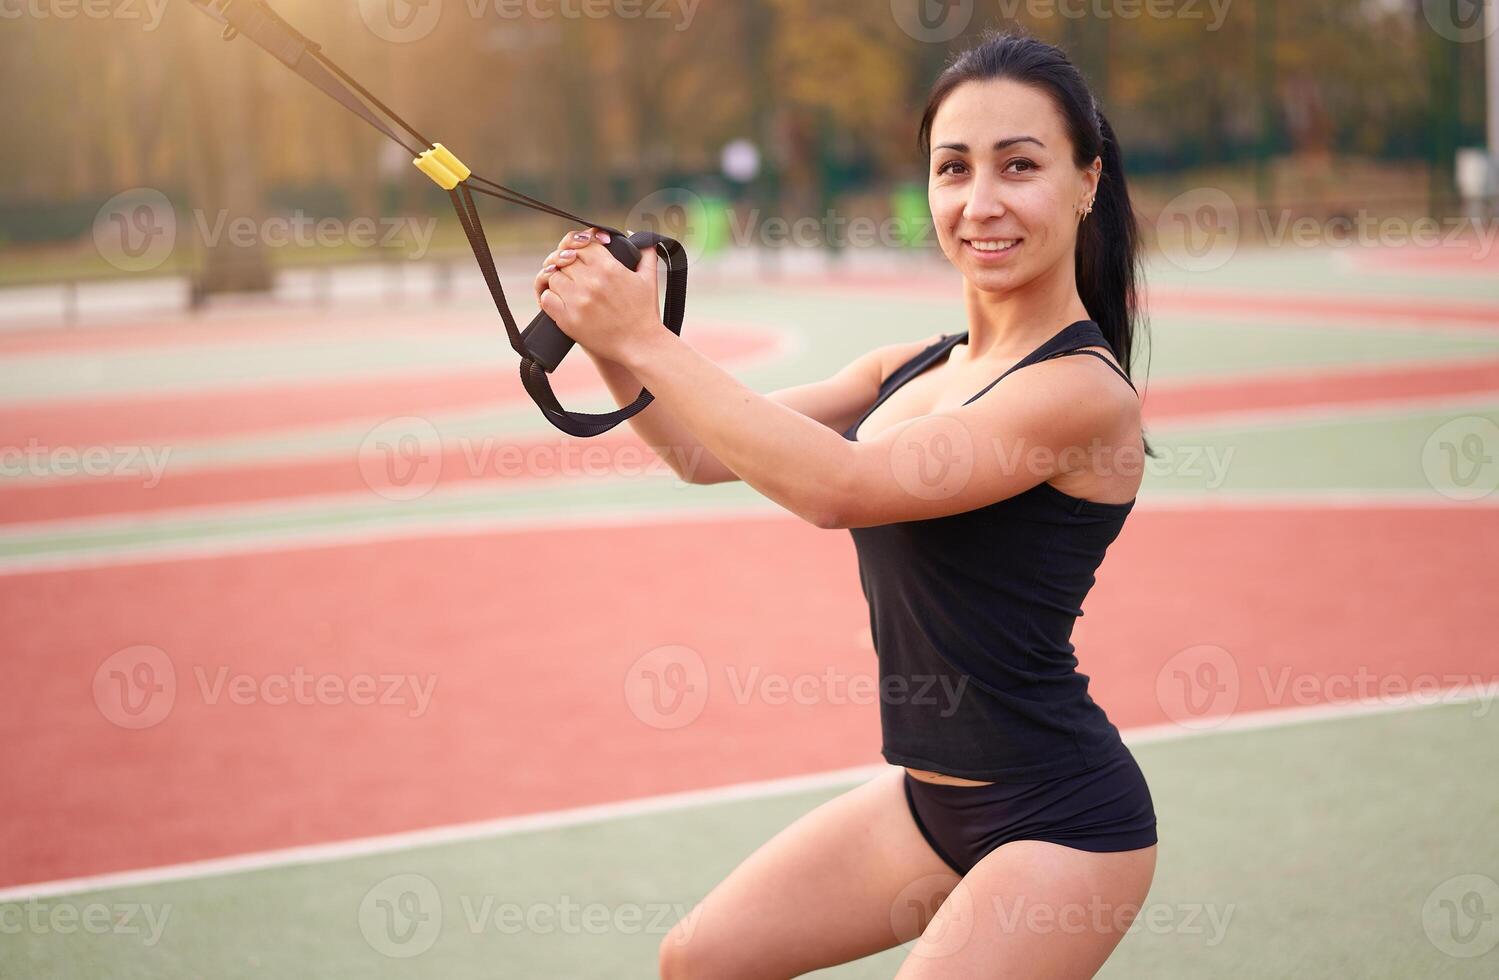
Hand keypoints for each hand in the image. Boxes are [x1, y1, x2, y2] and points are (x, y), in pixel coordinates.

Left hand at [535, 228, 662, 363]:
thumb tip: (642, 237)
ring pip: (553, 277)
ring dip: (555, 279)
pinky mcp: (569, 319)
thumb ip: (646, 253)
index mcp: (609, 268)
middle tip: (565, 268)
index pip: (582, 244)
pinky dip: (548, 296)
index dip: (577, 244)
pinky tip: (557, 298)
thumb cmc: (645, 313)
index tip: (577, 251)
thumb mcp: (649, 279)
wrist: (640, 344)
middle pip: (564, 258)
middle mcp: (592, 281)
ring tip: (562, 284)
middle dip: (563, 260)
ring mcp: (578, 300)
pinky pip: (547, 299)